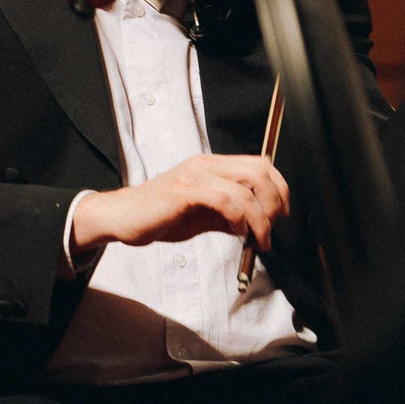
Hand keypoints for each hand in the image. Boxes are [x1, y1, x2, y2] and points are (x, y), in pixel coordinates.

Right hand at [69, 155, 288, 253]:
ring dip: (260, 218)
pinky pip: (224, 199)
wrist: (122, 218)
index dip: (279, 187)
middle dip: (275, 201)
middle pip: (258, 171)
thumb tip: (255, 225)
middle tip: (272, 227)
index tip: (283, 213)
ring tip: (258, 238)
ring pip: (245, 188)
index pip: (259, 164)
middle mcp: (206, 165)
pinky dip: (238, 217)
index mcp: (212, 166)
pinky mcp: (184, 191)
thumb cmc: (159, 216)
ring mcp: (195, 175)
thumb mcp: (201, 215)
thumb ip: (228, 215)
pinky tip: (236, 231)